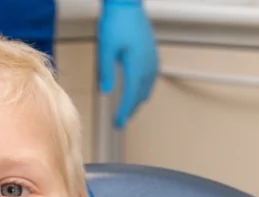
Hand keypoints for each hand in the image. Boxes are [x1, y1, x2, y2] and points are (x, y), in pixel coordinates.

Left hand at [97, 0, 158, 128]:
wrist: (127, 4)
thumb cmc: (117, 21)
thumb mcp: (106, 48)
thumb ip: (106, 71)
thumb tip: (106, 89)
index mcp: (137, 64)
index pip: (131, 96)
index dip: (124, 111)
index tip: (118, 122)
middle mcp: (148, 64)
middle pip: (141, 95)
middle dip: (131, 110)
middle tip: (121, 121)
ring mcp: (152, 58)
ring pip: (147, 87)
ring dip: (138, 100)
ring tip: (129, 109)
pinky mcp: (152, 53)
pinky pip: (151, 78)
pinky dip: (144, 88)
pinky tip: (140, 89)